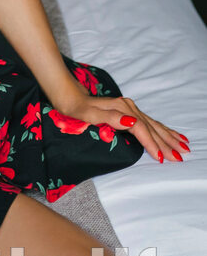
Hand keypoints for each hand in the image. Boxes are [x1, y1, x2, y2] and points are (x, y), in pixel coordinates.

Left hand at [57, 89, 189, 163]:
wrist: (70, 96)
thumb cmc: (77, 108)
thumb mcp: (89, 114)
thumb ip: (111, 118)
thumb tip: (133, 122)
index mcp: (122, 109)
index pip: (141, 129)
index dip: (152, 144)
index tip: (163, 158)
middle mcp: (129, 108)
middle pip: (151, 127)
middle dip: (167, 143)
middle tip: (181, 157)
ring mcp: (130, 109)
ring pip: (154, 125)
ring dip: (169, 136)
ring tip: (184, 146)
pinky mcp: (129, 111)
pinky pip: (150, 122)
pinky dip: (162, 129)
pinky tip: (171, 134)